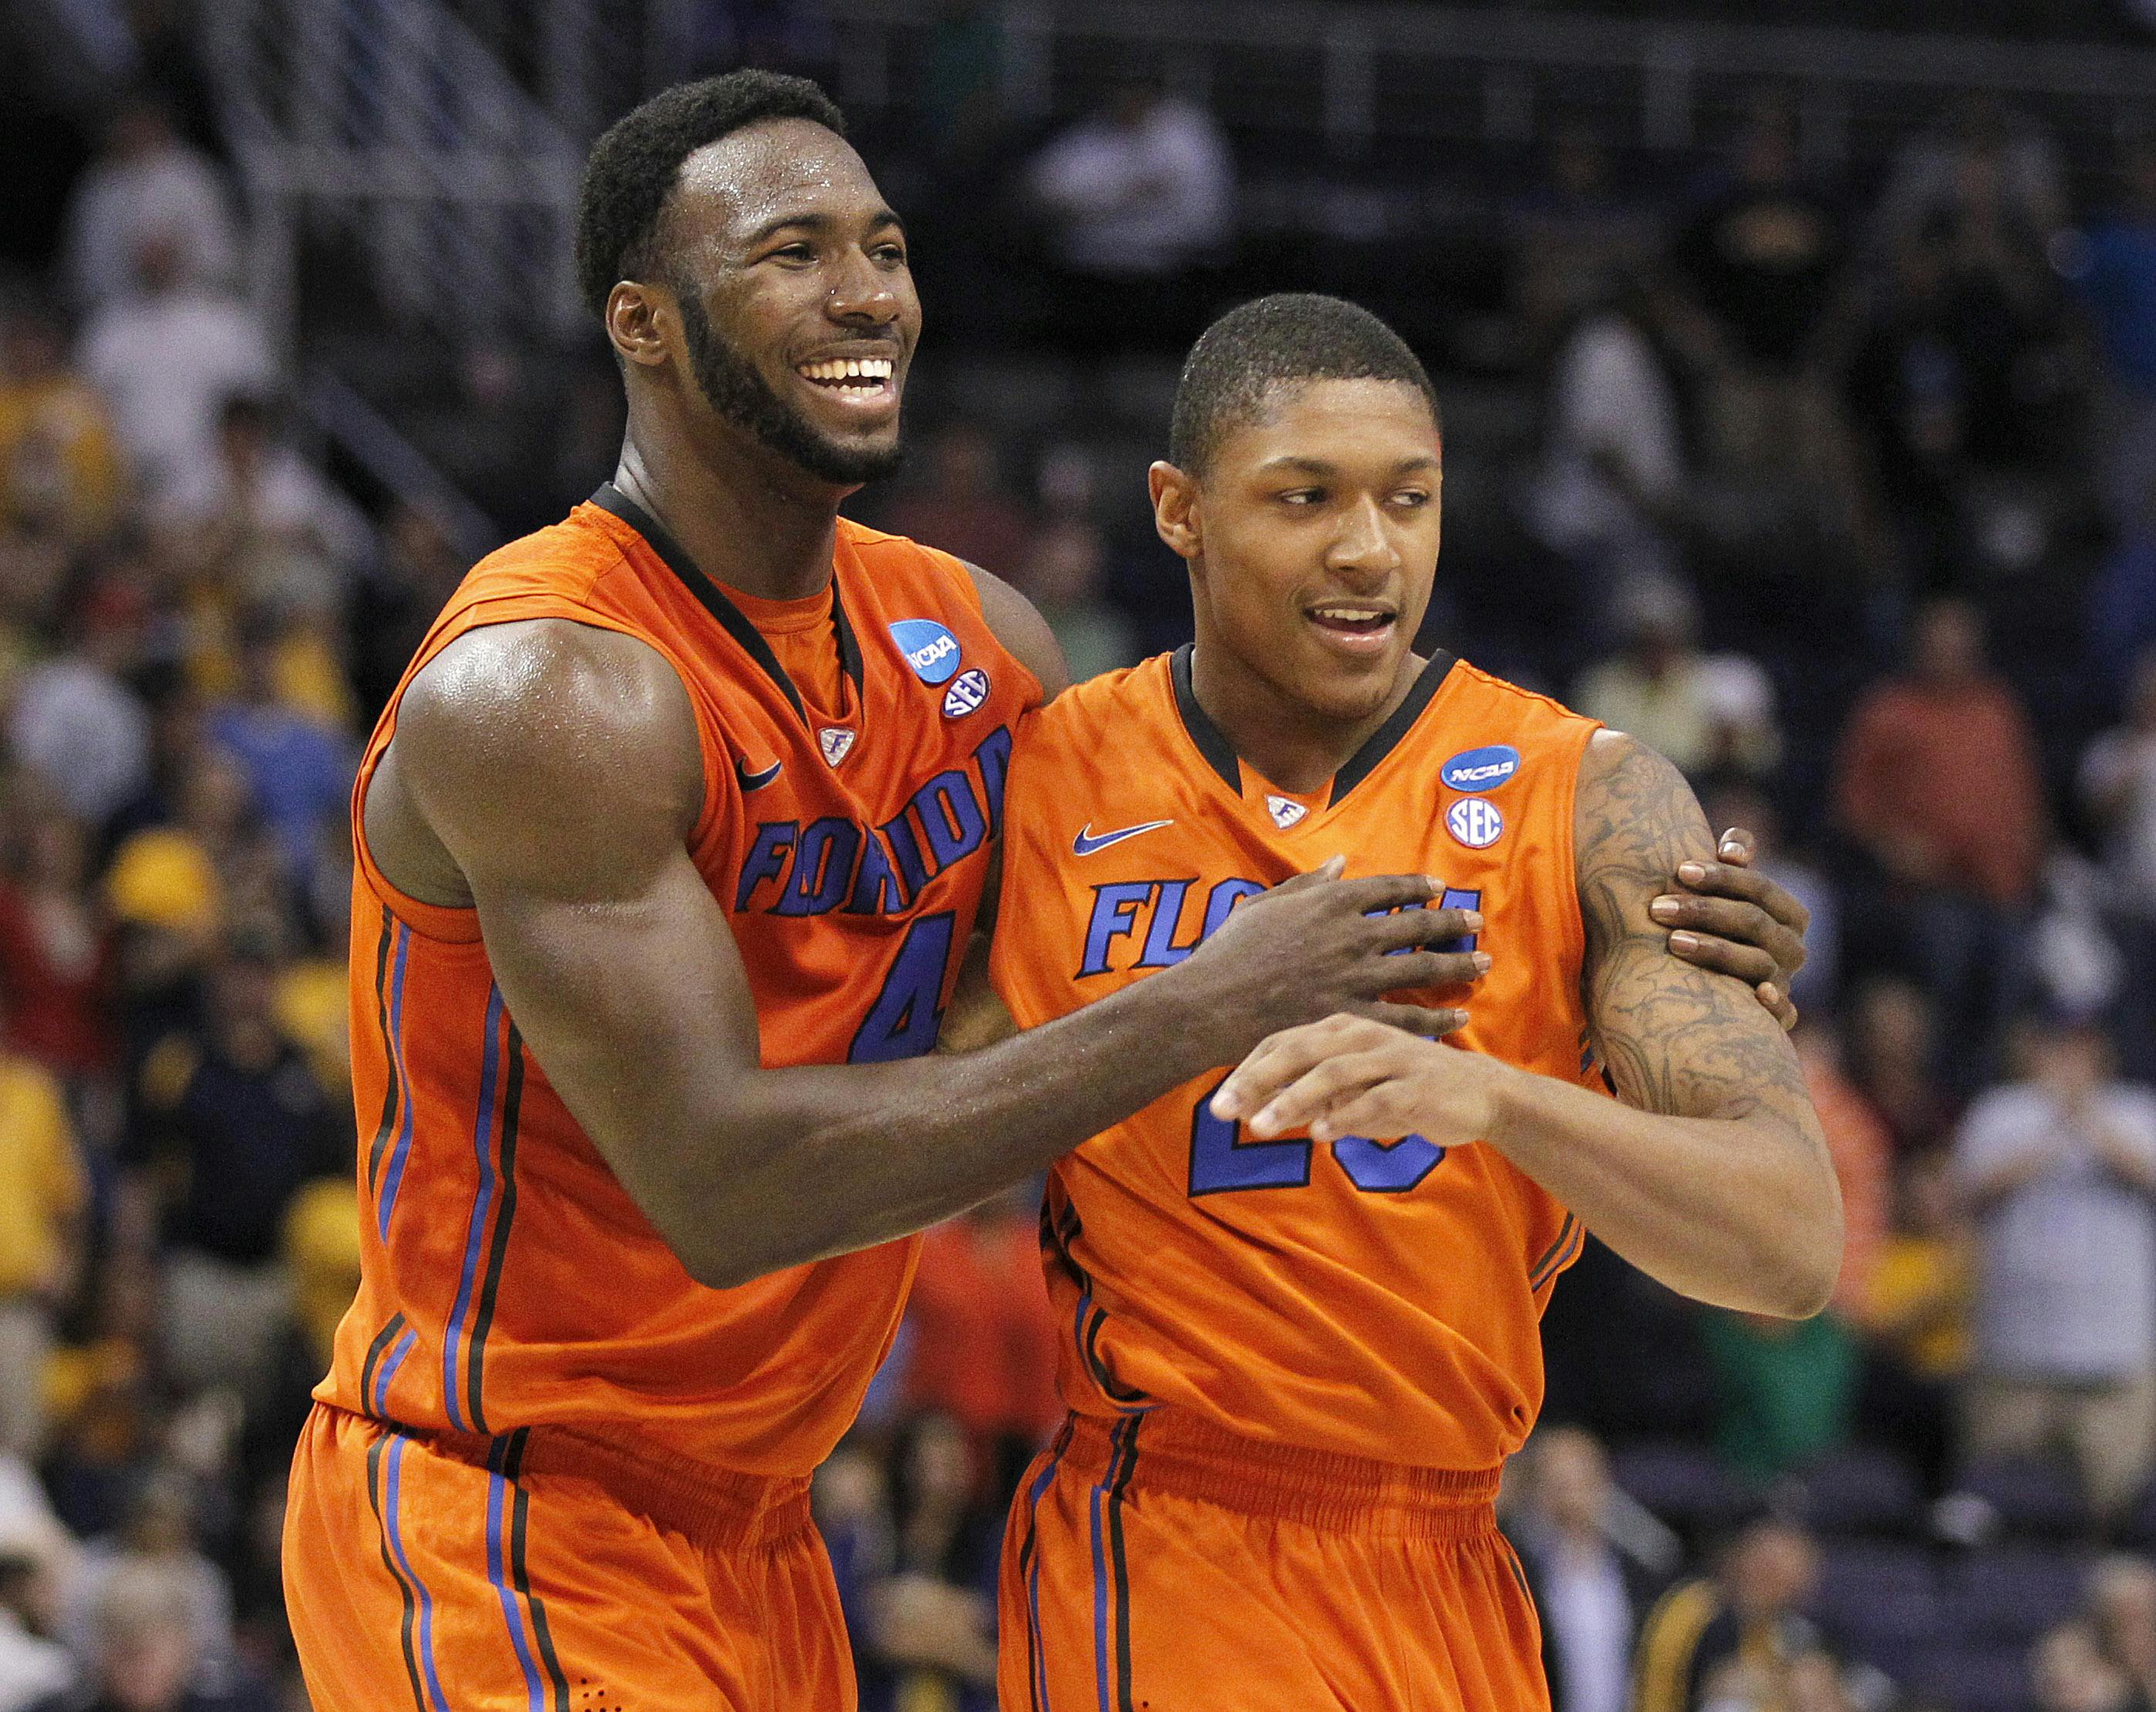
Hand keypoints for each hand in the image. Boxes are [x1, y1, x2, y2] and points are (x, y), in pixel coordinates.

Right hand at [1181, 858, 1488, 1055]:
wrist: (1209, 1004)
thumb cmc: (1227, 952)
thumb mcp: (1263, 904)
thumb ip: (1306, 884)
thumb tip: (1340, 862)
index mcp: (1330, 902)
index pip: (1389, 888)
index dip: (1418, 887)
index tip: (1439, 888)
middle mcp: (1352, 935)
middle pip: (1417, 925)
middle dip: (1452, 923)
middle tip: (1477, 922)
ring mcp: (1355, 977)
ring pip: (1422, 970)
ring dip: (1457, 965)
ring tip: (1483, 964)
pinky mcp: (1352, 1017)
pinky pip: (1405, 1018)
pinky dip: (1436, 1019)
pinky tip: (1457, 1020)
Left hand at [1210, 1012, 1512, 1146]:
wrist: (1475, 1093)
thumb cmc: (1401, 1087)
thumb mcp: (1350, 1089)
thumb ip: (1306, 1096)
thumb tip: (1252, 1111)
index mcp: (1340, 1027)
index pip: (1281, 1042)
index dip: (1246, 1071)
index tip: (1217, 1102)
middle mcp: (1361, 1034)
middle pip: (1298, 1050)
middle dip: (1256, 1080)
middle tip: (1222, 1110)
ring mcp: (1390, 1057)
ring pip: (1333, 1074)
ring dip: (1293, 1101)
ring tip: (1261, 1127)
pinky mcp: (1417, 1084)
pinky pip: (1376, 1099)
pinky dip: (1346, 1116)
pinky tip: (1319, 1136)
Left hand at [1650, 827, 1808, 1029]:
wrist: (1704, 983)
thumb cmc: (1710, 922)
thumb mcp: (1720, 890)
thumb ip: (1730, 861)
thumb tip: (1733, 851)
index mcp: (1788, 914)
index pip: (1760, 889)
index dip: (1722, 877)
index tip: (1680, 870)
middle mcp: (1792, 948)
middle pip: (1754, 923)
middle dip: (1705, 912)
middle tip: (1657, 908)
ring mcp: (1784, 981)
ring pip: (1758, 963)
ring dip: (1716, 950)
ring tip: (1672, 942)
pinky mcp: (1777, 1015)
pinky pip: (1786, 1013)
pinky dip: (1776, 1005)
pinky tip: (1757, 996)